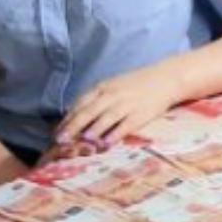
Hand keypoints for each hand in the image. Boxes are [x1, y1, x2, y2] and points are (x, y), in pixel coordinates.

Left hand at [53, 64, 183, 149]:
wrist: (165, 78)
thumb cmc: (135, 85)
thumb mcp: (112, 87)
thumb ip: (95, 100)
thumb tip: (75, 116)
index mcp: (102, 88)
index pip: (80, 104)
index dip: (68, 119)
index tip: (56, 132)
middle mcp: (112, 95)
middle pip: (89, 111)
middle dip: (73, 126)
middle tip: (61, 140)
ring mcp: (127, 104)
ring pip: (106, 117)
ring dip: (93, 129)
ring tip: (81, 141)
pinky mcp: (141, 114)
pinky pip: (126, 125)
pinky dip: (115, 134)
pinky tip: (107, 143)